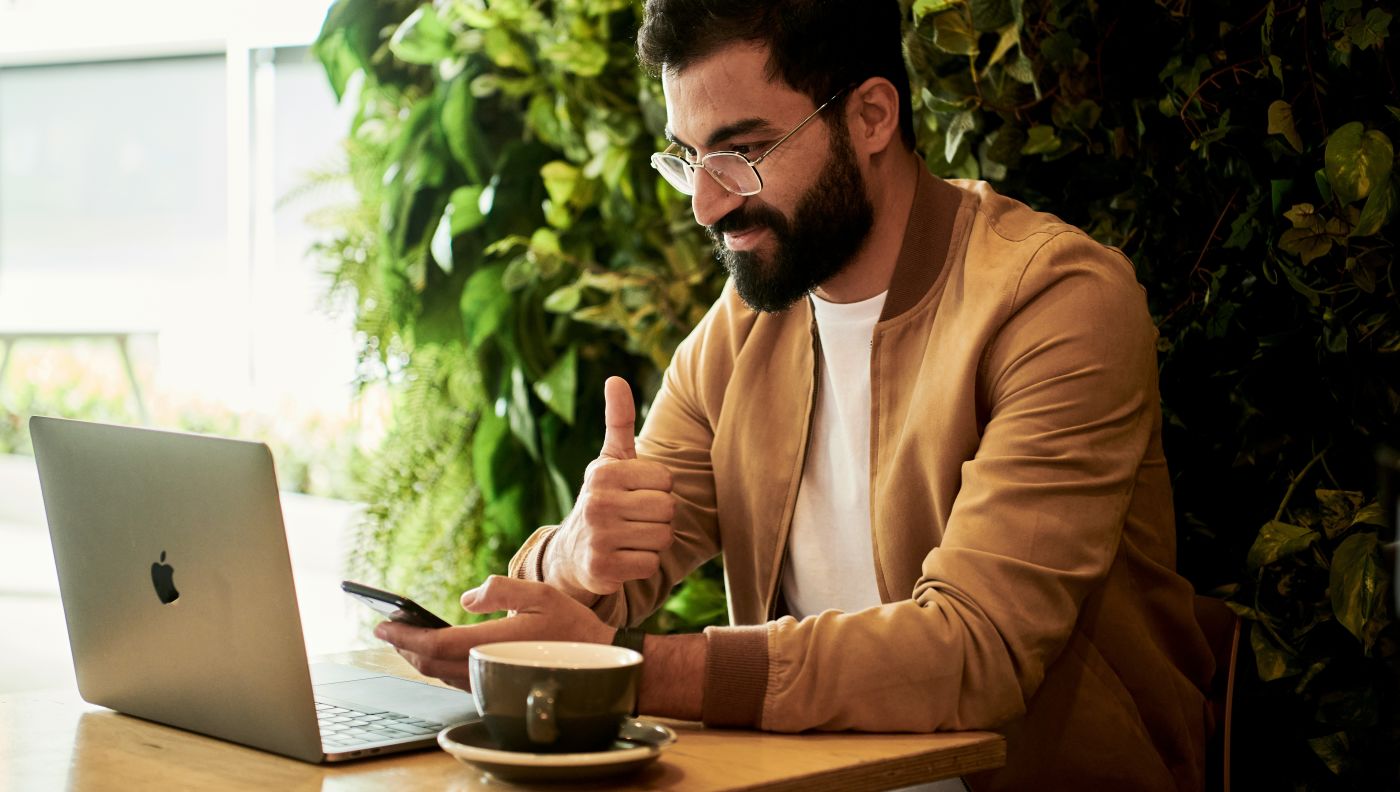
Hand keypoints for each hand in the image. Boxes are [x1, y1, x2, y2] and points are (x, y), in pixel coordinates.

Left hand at [374, 576, 613, 690]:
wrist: (598, 663)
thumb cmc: (571, 626)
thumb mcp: (539, 593)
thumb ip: (500, 590)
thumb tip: (466, 598)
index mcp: (492, 644)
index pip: (435, 644)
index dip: (404, 636)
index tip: (382, 624)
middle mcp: (486, 668)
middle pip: (430, 663)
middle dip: (404, 646)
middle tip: (387, 628)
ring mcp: (491, 681)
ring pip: (440, 674)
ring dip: (418, 656)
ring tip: (405, 637)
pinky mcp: (496, 687)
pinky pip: (455, 679)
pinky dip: (437, 665)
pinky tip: (434, 652)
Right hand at [548, 376, 674, 598]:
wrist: (572, 553)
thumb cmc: (604, 499)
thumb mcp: (610, 460)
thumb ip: (619, 421)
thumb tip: (615, 378)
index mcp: (603, 472)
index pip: (666, 480)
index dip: (658, 489)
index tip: (636, 494)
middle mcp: (597, 502)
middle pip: (668, 509)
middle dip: (659, 517)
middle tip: (636, 519)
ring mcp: (598, 537)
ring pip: (663, 538)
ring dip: (653, 542)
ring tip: (630, 537)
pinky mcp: (601, 568)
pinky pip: (650, 565)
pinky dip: (643, 565)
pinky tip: (624, 558)